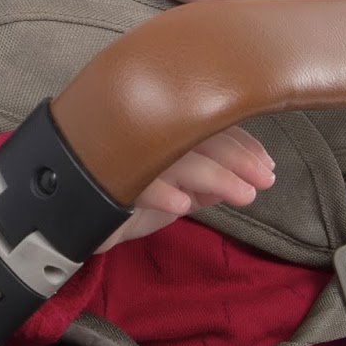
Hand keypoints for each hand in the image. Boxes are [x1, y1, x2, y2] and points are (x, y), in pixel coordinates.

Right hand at [97, 126, 275, 251]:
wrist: (78, 221)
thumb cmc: (135, 198)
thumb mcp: (182, 191)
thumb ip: (211, 182)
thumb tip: (252, 178)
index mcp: (163, 125)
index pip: (209, 125)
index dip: (243, 144)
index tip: (267, 166)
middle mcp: (145, 130)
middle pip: (199, 134)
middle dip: (239, 159)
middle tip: (265, 181)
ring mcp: (124, 150)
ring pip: (177, 155)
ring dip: (215, 177)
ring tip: (244, 196)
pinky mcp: (103, 178)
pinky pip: (136, 181)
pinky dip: (162, 192)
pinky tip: (184, 206)